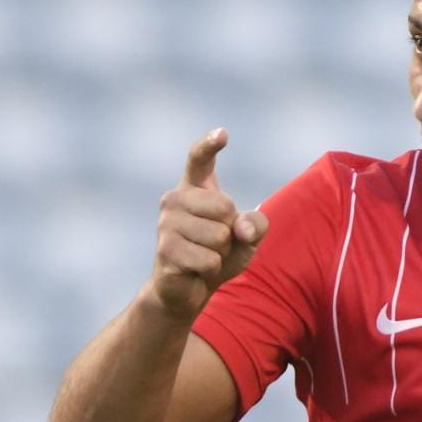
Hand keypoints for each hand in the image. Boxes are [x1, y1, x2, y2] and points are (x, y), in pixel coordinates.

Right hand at [150, 128, 268, 319]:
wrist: (190, 287)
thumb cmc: (220, 251)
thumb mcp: (249, 235)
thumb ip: (256, 224)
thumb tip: (240, 228)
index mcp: (195, 188)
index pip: (199, 159)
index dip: (209, 145)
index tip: (223, 134)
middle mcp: (174, 199)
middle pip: (225, 205)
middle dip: (231, 230)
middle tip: (216, 241)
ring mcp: (166, 223)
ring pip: (219, 235)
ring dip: (221, 252)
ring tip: (204, 255)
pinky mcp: (165, 249)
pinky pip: (210, 258)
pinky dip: (212, 268)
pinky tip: (196, 268)